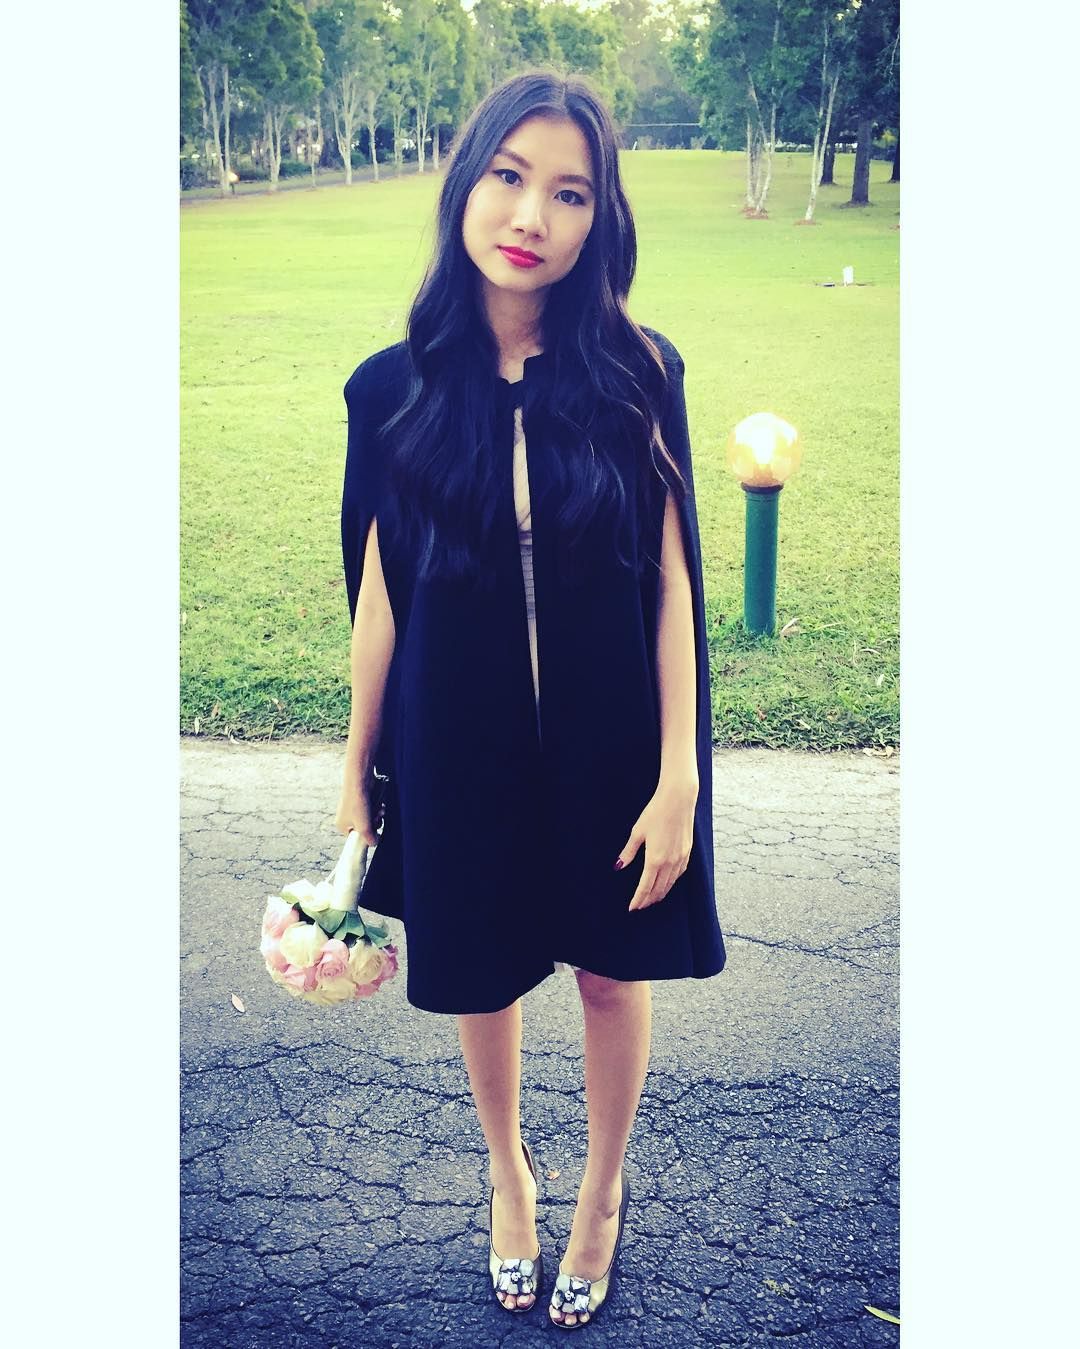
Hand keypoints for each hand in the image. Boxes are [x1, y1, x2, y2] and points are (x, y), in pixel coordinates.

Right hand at [335, 762, 384, 845]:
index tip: (373, 834)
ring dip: (378, 815)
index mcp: (342, 826)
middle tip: (376, 818)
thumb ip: (369, 839)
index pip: (356, 839)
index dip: (366, 837)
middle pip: (366, 829)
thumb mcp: (364, 827)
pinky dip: (378, 808)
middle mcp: (347, 818)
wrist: (361, 780)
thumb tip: (374, 843)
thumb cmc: (358, 804)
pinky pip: (373, 810)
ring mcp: (355, 809)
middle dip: (374, 824)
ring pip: (371, 819)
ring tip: (379, 810)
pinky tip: (380, 804)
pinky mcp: (363, 801)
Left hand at [617, 776, 697, 911]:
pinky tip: (667, 883)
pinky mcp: (687, 853)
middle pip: (659, 889)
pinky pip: (679, 874)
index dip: (638, 899)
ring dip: (660, 894)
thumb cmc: (655, 812)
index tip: (632, 908)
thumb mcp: (637, 832)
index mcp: (655, 859)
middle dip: (648, 900)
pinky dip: (671, 883)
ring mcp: (680, 858)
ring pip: (670, 884)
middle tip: (640, 906)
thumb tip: (618, 866)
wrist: (678, 799)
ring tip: (651, 899)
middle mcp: (669, 862)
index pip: (645, 887)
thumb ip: (628, 852)